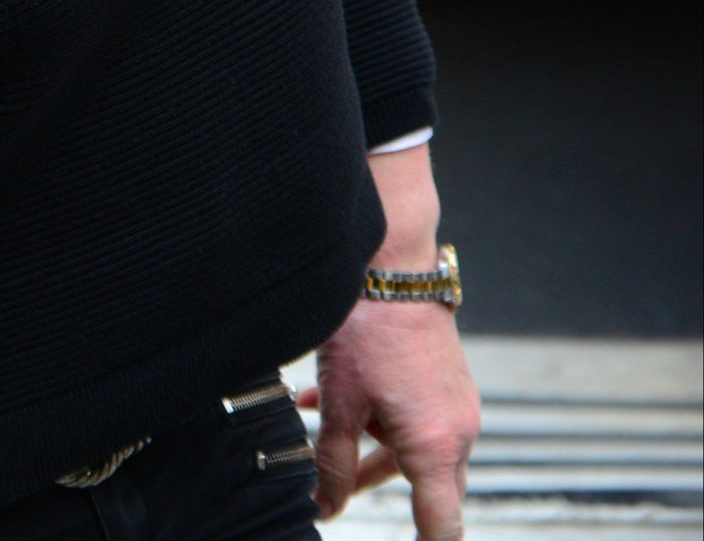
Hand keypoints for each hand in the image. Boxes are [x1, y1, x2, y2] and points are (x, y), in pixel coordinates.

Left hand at [294, 298, 480, 540]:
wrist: (392, 263)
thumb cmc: (367, 330)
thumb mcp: (340, 403)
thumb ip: (334, 463)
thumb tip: (326, 506)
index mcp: (435, 446)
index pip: (443, 526)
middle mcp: (459, 430)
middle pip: (429, 488)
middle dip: (381, 487)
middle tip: (341, 487)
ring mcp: (458, 403)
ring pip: (417, 447)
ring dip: (374, 446)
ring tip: (319, 426)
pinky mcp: (449, 381)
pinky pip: (420, 417)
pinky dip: (384, 418)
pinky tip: (333, 399)